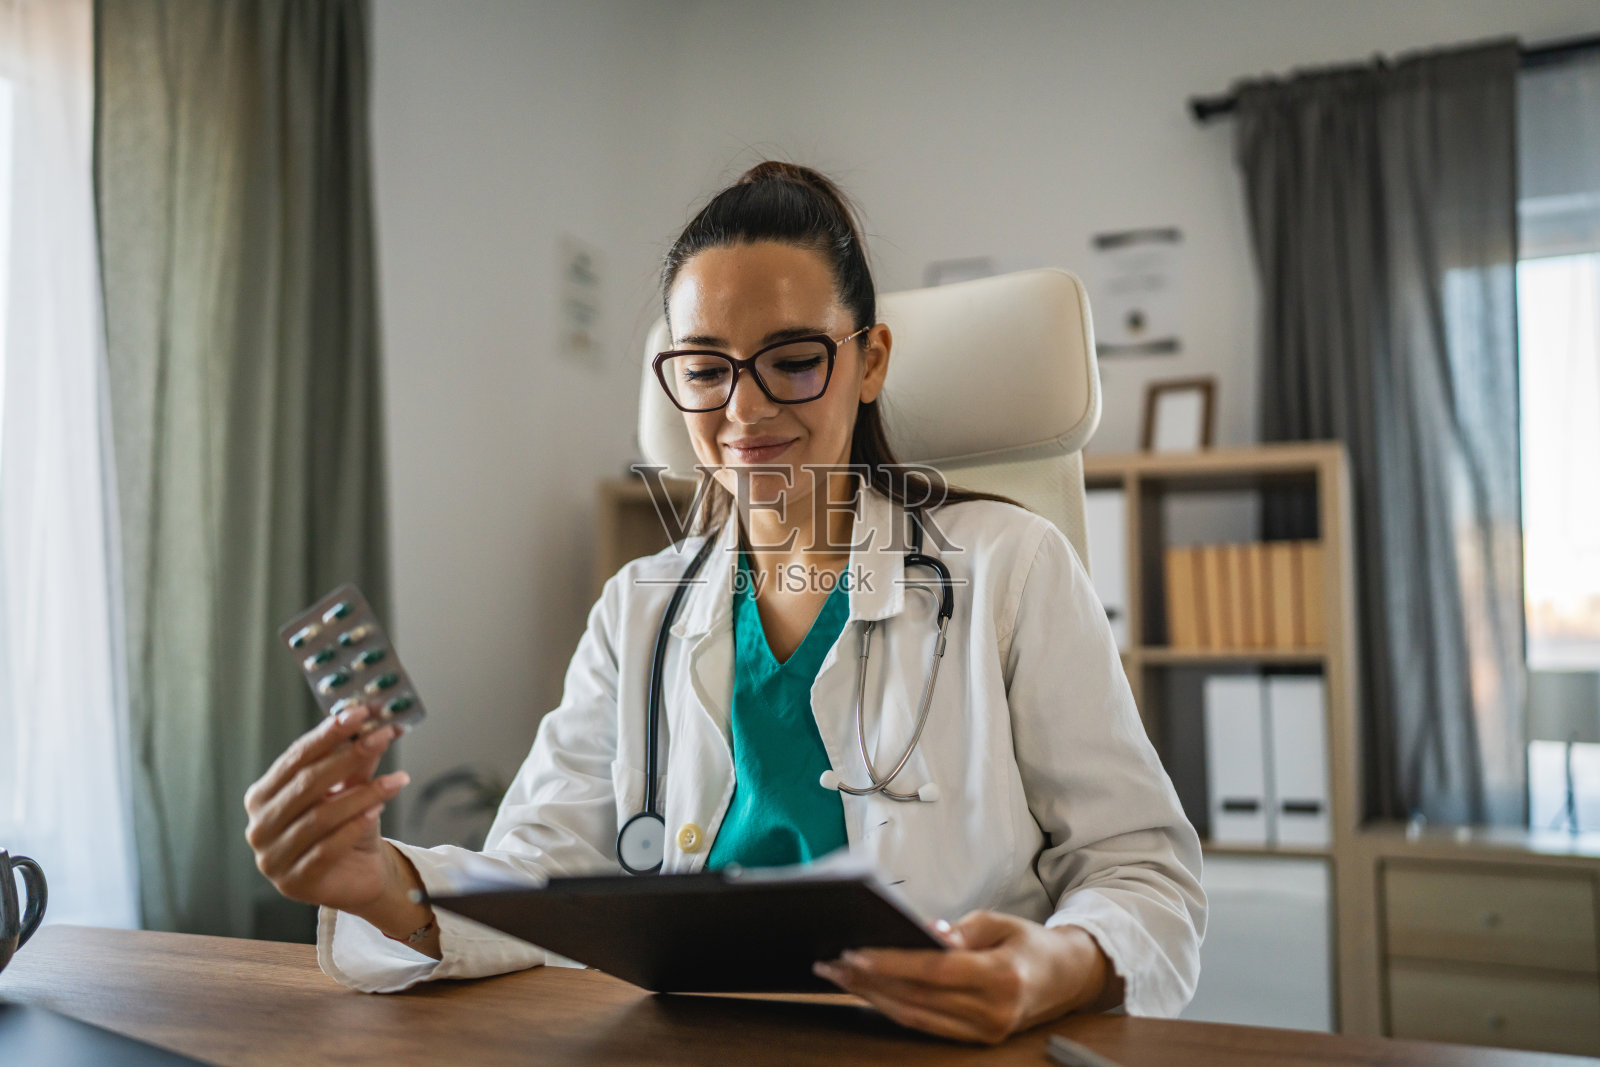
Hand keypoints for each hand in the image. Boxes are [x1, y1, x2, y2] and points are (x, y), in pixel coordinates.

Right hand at [243, 704, 409, 912]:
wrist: (358, 875)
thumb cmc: (347, 827)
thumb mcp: (351, 789)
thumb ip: (356, 761)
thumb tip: (373, 726)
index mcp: (262, 796)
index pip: (295, 758)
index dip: (327, 734)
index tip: (359, 713)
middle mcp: (259, 827)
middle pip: (305, 784)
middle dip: (347, 757)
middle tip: (381, 736)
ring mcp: (272, 858)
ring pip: (319, 817)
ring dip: (361, 794)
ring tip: (395, 780)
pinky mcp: (295, 883)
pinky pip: (326, 849)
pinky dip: (353, 827)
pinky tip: (377, 810)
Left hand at [812, 912, 1119, 1044]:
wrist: (1067, 979)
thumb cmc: (1030, 943)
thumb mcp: (1000, 922)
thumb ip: (960, 930)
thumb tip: (921, 934)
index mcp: (1001, 978)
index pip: (935, 972)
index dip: (892, 963)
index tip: (855, 953)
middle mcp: (992, 1012)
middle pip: (917, 998)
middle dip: (869, 981)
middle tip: (832, 963)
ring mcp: (984, 1032)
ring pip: (915, 1017)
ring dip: (872, 997)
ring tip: (839, 977)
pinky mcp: (975, 1040)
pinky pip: (925, 1025)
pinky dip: (892, 1008)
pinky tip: (867, 993)